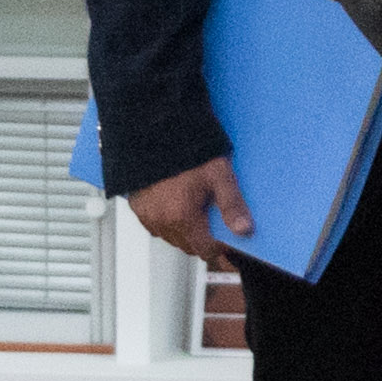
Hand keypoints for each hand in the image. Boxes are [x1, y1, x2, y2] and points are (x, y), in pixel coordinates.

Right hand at [123, 158, 248, 267]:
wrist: (156, 129)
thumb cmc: (187, 149)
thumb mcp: (218, 174)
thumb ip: (232, 204)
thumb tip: (244, 230)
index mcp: (182, 217)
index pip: (206, 250)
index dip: (222, 249)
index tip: (231, 243)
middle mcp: (162, 221)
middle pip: (189, 246)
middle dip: (205, 241)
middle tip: (218, 225)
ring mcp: (147, 215)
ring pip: (173, 238)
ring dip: (187, 233)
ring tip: (199, 212)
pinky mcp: (137, 206)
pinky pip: (156, 226)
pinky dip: (169, 222)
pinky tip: (178, 206)